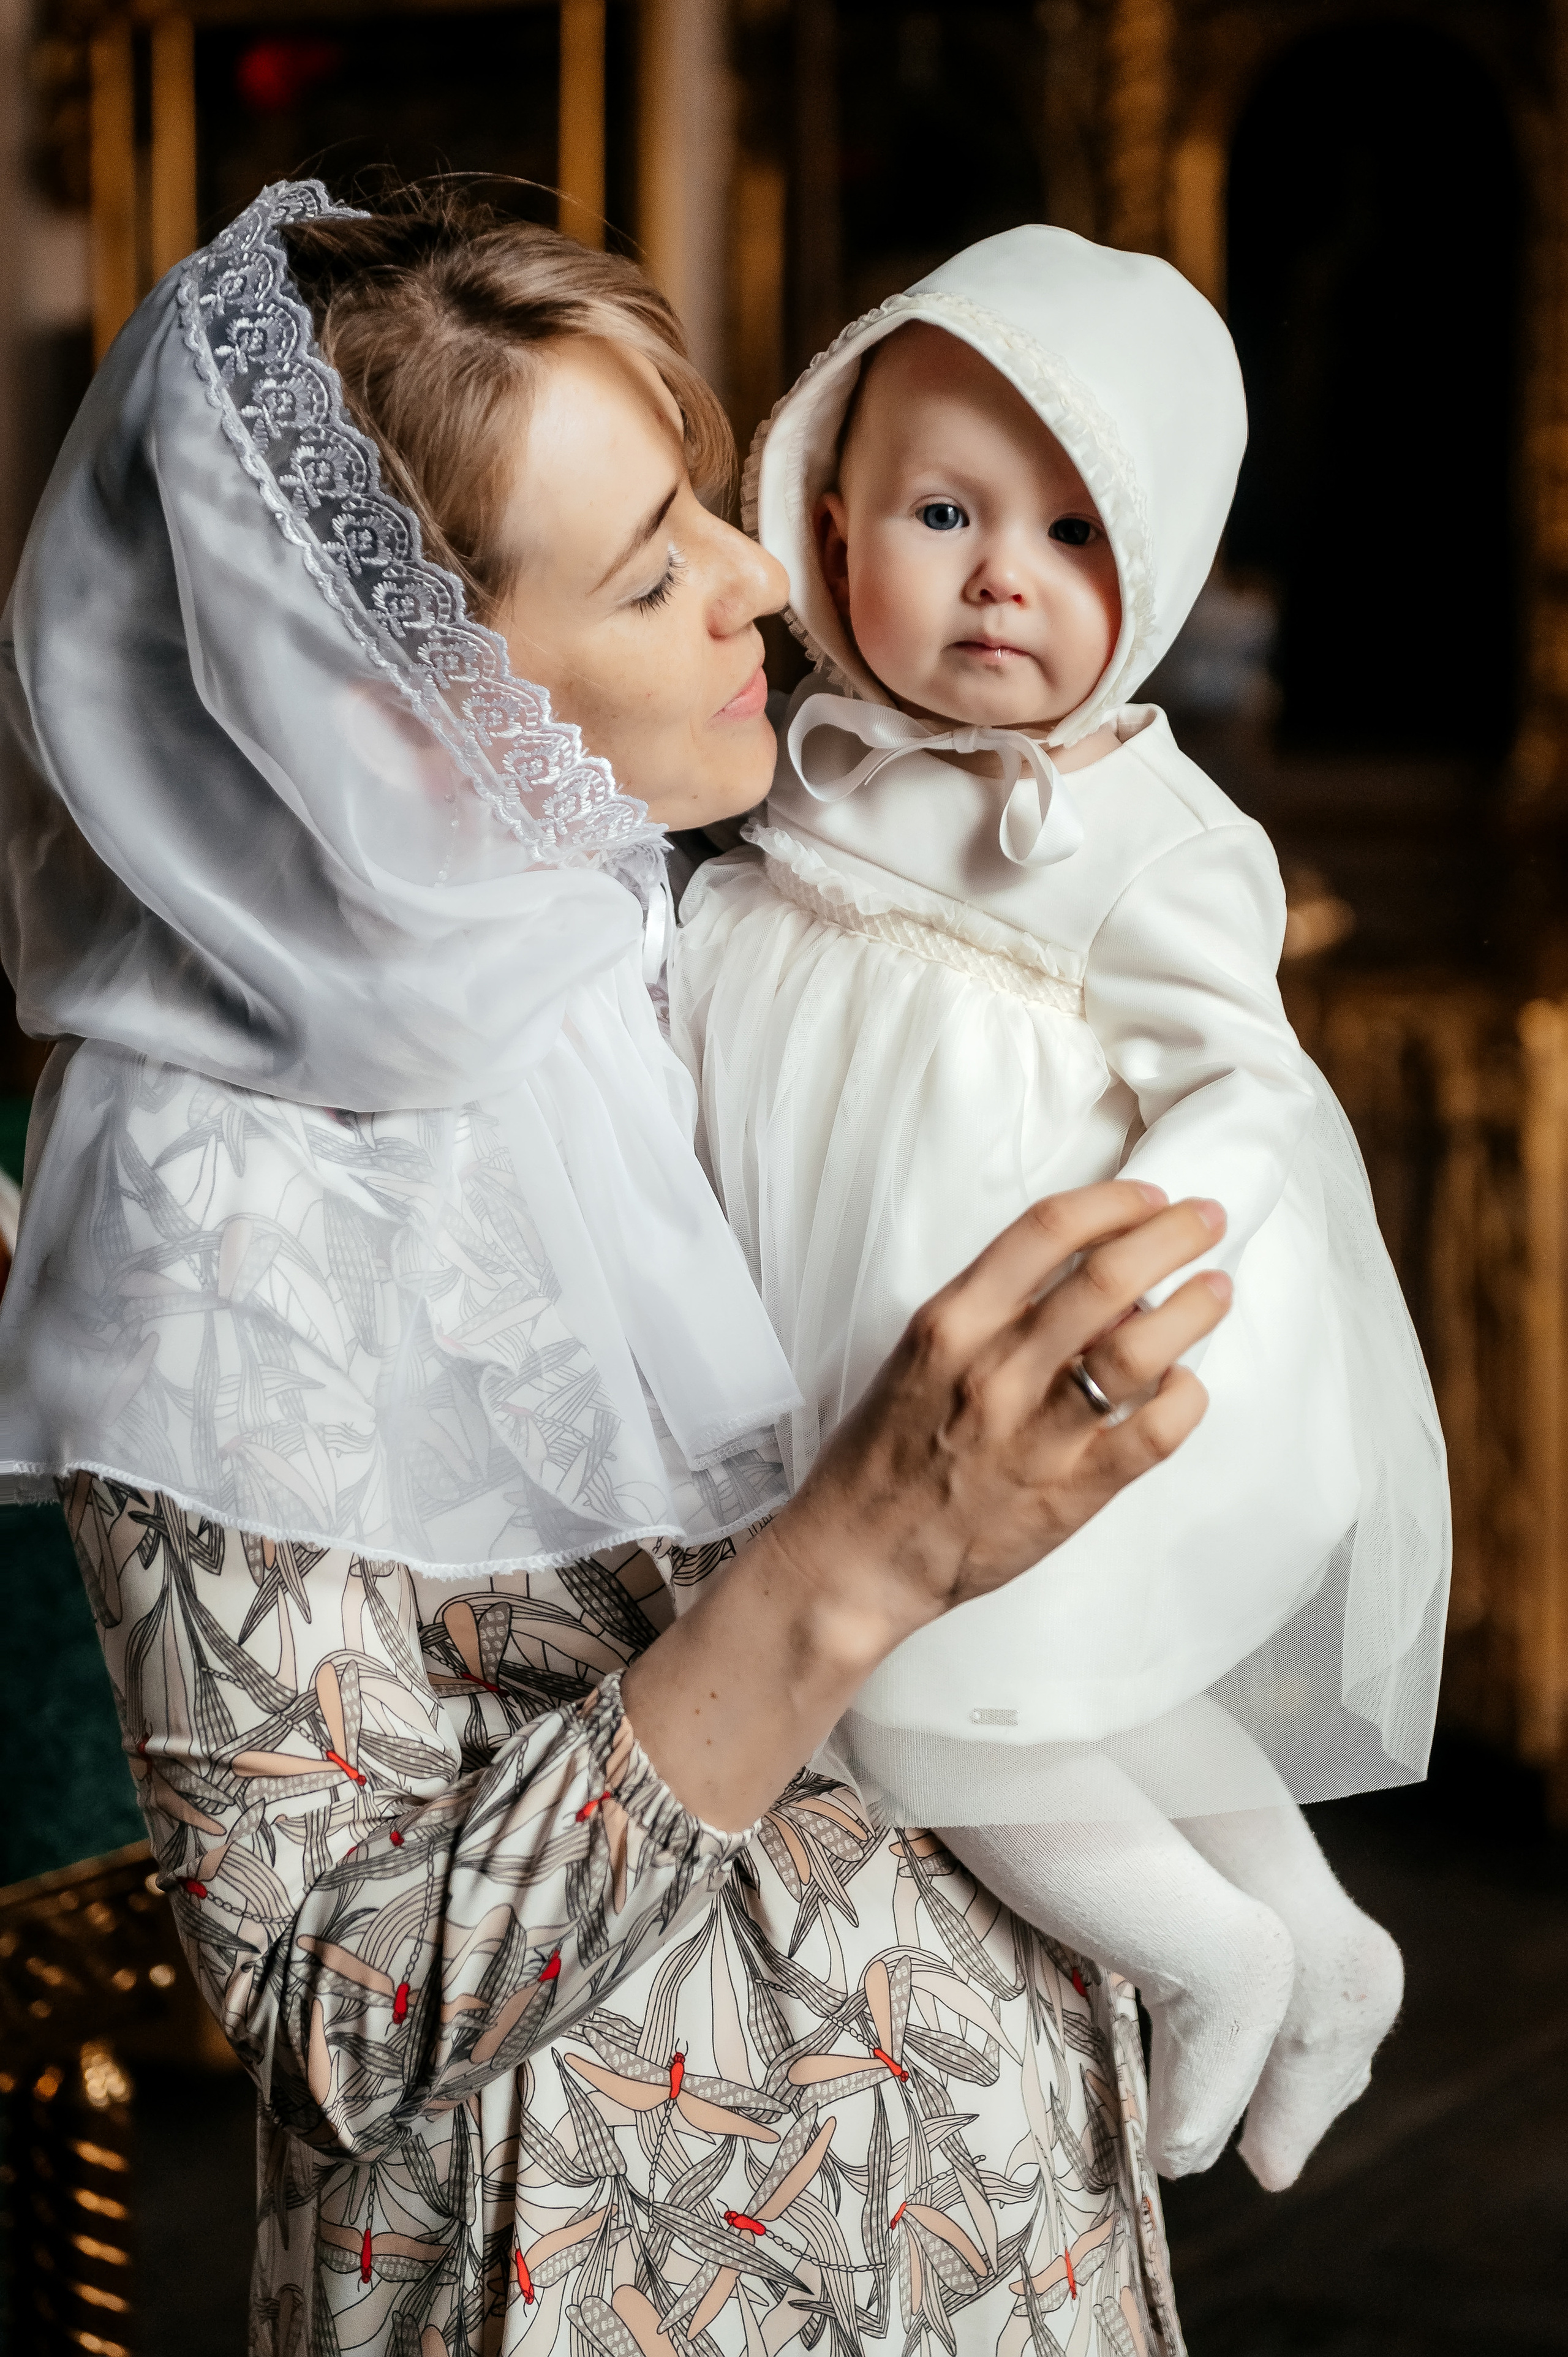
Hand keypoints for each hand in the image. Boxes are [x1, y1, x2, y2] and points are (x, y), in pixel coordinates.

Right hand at [770, 1180, 1228, 1656]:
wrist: (858, 1553)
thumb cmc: (888, 1450)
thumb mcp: (922, 1355)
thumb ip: (997, 1314)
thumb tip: (1100, 1290)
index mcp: (951, 1322)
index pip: (1045, 1230)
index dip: (1113, 1202)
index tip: (1149, 1197)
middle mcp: (993, 1370)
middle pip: (1106, 1277)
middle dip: (1173, 1236)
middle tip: (1208, 1220)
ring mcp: (1033, 1433)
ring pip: (1138, 1351)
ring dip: (1191, 1308)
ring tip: (1215, 1289)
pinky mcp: (1067, 1494)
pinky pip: (1150, 1435)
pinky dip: (1184, 1399)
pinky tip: (1187, 1385)